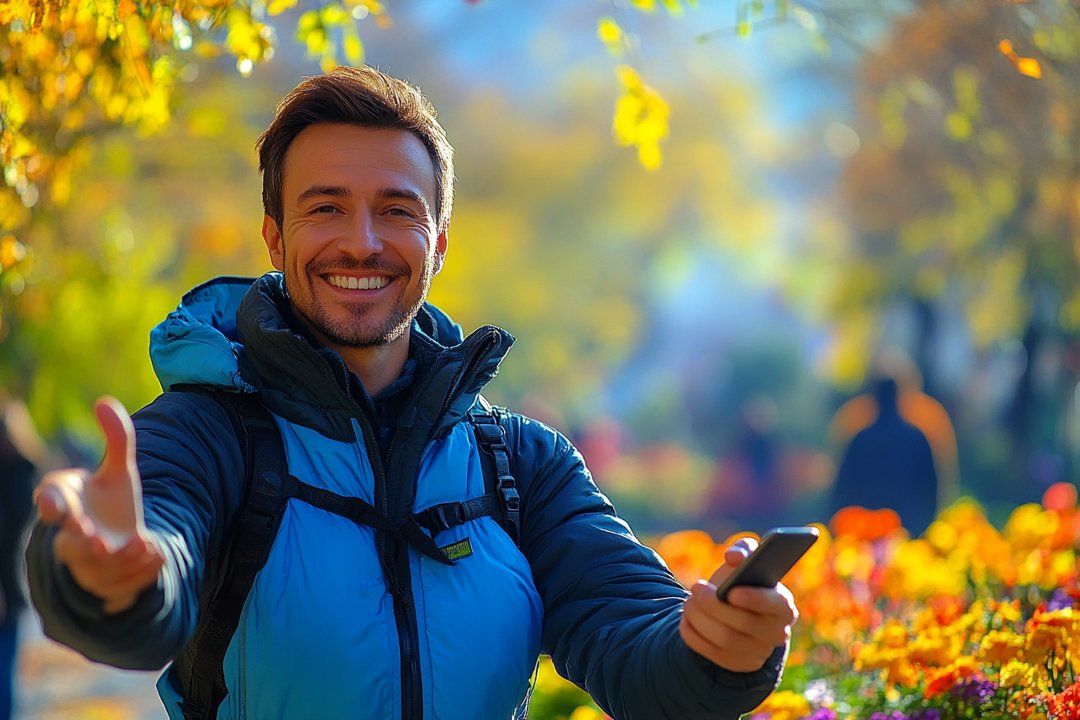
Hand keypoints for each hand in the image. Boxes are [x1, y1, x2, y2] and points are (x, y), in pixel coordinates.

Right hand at [34, 396, 163, 613]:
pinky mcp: (114, 584)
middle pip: (70, 547)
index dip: (51, 504)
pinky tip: (159, 555)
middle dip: (83, 545)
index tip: (54, 504)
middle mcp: (73, 540)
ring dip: (121, 561)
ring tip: (140, 544)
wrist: (118, 539)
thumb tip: (104, 401)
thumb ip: (116, 439)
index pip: (51, 504)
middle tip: (97, 540)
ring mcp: (93, 566)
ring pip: (100, 571)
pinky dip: (142, 574)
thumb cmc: (109, 500)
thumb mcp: (118, 470)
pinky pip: (124, 586)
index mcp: (67, 507)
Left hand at [678, 538, 797, 671]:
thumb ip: (743, 549)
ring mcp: (759, 652)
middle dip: (714, 604)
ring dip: (700, 619)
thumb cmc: (742, 582)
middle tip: (696, 587)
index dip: (755, 599)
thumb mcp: (745, 562)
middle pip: (744, 623)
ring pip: (725, 640)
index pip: (776, 605)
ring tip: (688, 602)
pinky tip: (685, 621)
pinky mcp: (739, 665)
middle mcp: (777, 632)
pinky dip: (694, 636)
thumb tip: (733, 557)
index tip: (731, 591)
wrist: (735, 611)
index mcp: (783, 606)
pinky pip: (713, 655)